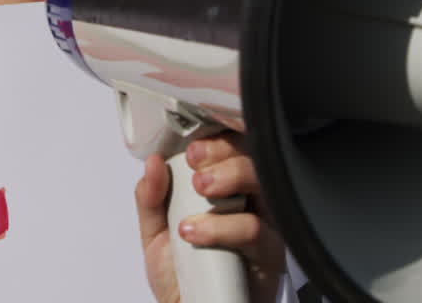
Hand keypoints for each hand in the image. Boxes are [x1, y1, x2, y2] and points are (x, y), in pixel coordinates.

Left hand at [136, 133, 285, 302]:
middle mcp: (247, 203)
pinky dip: (223, 228)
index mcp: (223, 191)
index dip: (216, 142)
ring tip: (192, 209)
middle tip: (196, 177)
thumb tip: (153, 165)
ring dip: (227, 186)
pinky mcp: (270, 254)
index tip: (192, 151)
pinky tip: (197, 235)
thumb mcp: (155, 235)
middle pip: (253, 159)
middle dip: (223, 157)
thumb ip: (150, 199)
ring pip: (262, 186)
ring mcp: (262, 226)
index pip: (231, 149)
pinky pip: (257, 230)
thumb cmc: (181, 278)